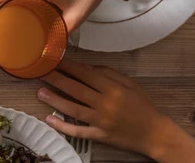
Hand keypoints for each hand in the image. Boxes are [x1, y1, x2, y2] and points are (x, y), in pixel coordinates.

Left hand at [38, 60, 194, 161]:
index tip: (53, 59)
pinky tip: (50, 119)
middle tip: (39, 72)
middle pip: (75, 89)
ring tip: (40, 92)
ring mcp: (101, 121)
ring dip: (55, 100)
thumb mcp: (130, 83)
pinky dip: (63, 126)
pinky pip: (79, 131)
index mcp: (113, 89)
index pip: (85, 74)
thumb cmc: (143, 106)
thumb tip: (87, 67)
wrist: (156, 133)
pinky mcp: (100, 136)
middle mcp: (105, 104)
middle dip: (55, 79)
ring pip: (73, 109)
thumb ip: (108, 73)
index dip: (67, 66)